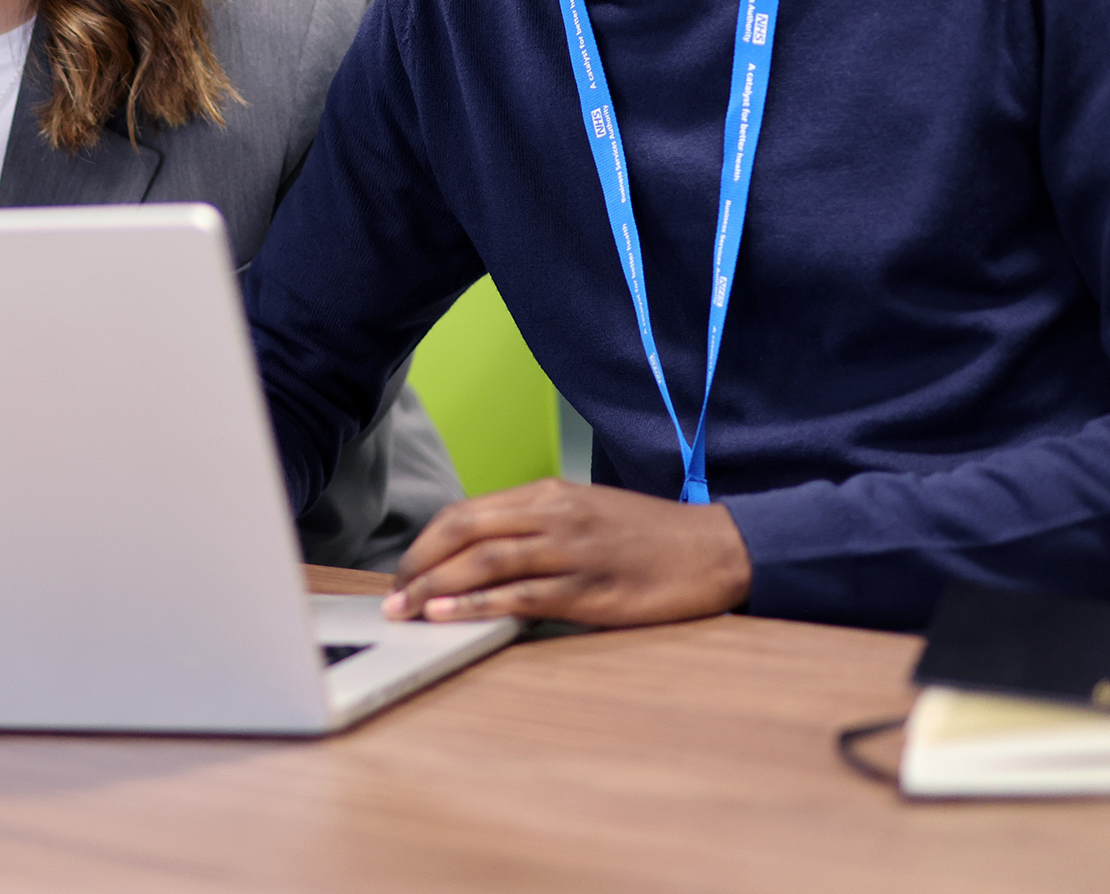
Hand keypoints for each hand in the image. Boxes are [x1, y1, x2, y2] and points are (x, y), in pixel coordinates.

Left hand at [381, 478, 750, 626]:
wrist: (717, 548)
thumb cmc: (648, 536)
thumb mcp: (584, 513)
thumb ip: (533, 527)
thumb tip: (478, 554)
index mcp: (547, 494)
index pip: (466, 513)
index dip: (427, 544)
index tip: (404, 571)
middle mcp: (553, 516)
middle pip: (465, 531)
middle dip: (419, 564)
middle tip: (392, 596)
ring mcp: (572, 552)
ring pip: (485, 562)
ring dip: (435, 587)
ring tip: (405, 609)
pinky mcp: (591, 590)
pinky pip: (523, 596)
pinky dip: (479, 606)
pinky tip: (450, 616)